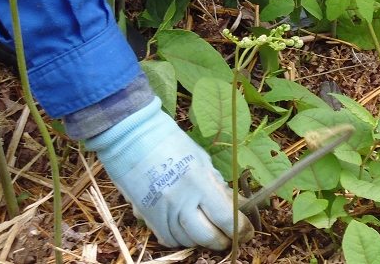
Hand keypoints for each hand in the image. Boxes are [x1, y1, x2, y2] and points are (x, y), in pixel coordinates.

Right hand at [85, 97, 252, 249]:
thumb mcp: (203, 161)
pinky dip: (181, 238)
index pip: (227, 218)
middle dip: (223, 241)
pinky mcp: (146, 217)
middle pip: (207, 237)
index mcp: (200, 183)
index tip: (247, 232)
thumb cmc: (172, 144)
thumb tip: (233, 208)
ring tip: (209, 230)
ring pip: (188, 241)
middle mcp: (181, 201)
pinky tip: (187, 228)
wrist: (132, 139)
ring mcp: (162, 212)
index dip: (240, 230)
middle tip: (229, 237)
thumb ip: (217, 187)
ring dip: (202, 240)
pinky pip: (168, 239)